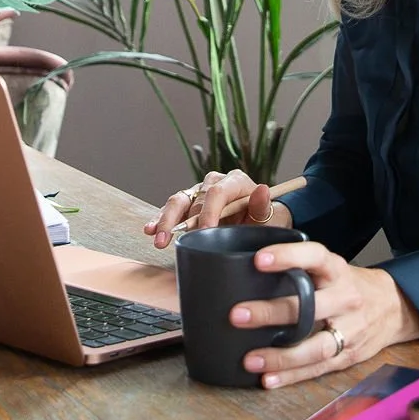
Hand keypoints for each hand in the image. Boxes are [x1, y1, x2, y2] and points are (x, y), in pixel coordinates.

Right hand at [142, 170, 291, 248]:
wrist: (258, 224)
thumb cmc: (263, 221)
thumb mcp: (268, 217)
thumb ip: (263, 206)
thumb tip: (262, 190)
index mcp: (235, 181)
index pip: (217, 192)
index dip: (208, 211)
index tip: (204, 231)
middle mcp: (215, 182)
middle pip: (194, 197)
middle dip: (182, 220)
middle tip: (172, 237)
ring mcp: (200, 192)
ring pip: (178, 201)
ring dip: (166, 219)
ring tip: (158, 237)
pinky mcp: (189, 204)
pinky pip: (172, 210)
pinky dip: (160, 219)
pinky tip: (150, 229)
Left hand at [232, 241, 418, 388]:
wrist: (394, 307)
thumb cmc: (349, 285)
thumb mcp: (332, 268)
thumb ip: (301, 269)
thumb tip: (246, 269)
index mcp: (338, 271)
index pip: (315, 257)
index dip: (288, 256)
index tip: (258, 260)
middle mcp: (345, 299)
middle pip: (310, 307)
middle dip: (272, 312)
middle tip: (238, 315)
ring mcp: (350, 330)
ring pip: (315, 346)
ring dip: (280, 356)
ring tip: (250, 359)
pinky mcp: (348, 355)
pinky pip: (318, 368)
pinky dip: (291, 376)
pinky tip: (268, 379)